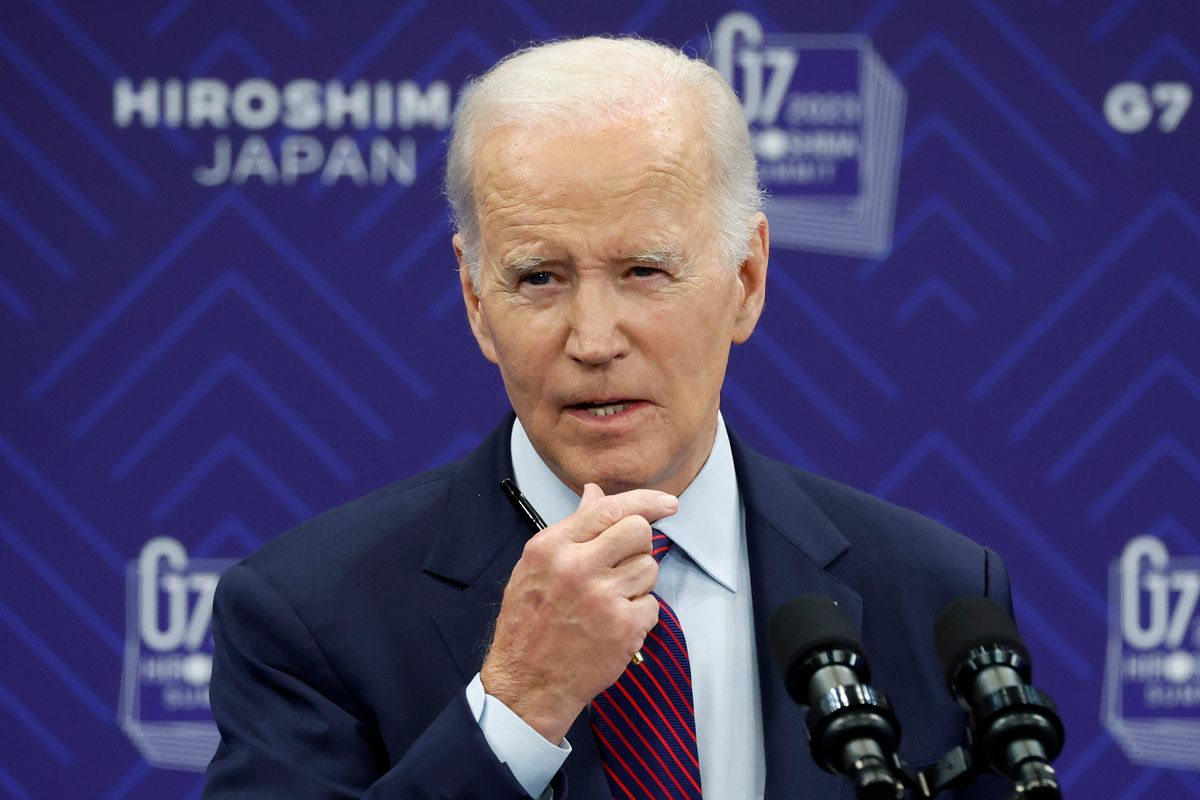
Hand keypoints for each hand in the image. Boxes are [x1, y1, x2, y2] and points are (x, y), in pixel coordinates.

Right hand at [480, 483, 677, 741]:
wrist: (526, 683)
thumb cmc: (529, 624)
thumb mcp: (537, 566)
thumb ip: (571, 529)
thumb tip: (595, 493)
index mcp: (552, 547)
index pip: (608, 508)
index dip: (646, 501)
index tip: (668, 503)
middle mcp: (577, 567)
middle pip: (638, 532)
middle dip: (639, 545)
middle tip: (623, 565)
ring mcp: (602, 598)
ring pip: (649, 569)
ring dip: (637, 584)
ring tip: (609, 602)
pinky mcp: (623, 628)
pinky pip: (653, 605)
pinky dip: (640, 616)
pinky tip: (614, 626)